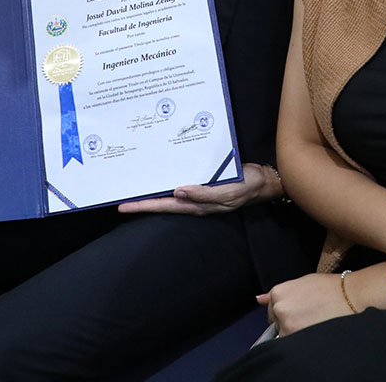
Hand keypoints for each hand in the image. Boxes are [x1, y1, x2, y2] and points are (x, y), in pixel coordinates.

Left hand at [116, 162, 280, 214]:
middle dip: (142, 203)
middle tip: (120, 202)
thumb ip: (204, 194)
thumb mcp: (228, 192)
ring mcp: (199, 193)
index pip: (165, 206)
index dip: (144, 206)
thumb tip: (178, 192)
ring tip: (134, 190)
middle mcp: (194, 201)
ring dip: (153, 194)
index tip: (124, 206)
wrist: (264, 181)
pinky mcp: (204, 184)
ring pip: (170, 195)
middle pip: (163, 203)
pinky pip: (181, 185)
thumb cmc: (247, 186)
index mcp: (198, 205)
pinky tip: (161, 179)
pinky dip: (168, 183)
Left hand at [257, 273, 350, 335]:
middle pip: (277, 324)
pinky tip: (315, 330)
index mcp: (279, 293)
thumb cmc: (330, 288)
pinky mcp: (298, 337)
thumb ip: (279, 293)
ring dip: (295, 332)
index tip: (298, 313)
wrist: (352, 296)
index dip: (286, 313)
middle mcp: (279, 309)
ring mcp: (288, 325)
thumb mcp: (302, 283)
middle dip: (289, 323)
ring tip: (314, 323)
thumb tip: (258, 299)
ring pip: (285, 335)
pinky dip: (301, 341)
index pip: (271, 311)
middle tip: (309, 317)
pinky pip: (293, 343)